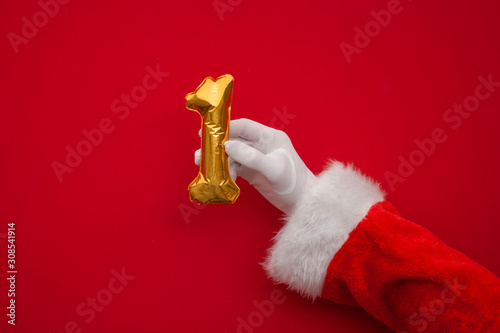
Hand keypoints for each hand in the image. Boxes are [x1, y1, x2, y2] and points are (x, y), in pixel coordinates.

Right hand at [195, 118, 315, 214]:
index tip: (208, 133)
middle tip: (201, 154)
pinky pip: (234, 167)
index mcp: (269, 137)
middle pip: (234, 140)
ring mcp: (255, 158)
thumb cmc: (295, 183)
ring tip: (204, 166)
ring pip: (232, 154)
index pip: (244, 127)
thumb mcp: (274, 169)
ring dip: (218, 160)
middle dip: (217, 146)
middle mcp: (261, 144)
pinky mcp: (252, 171)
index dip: (226, 127)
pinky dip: (225, 170)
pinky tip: (217, 176)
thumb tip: (228, 146)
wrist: (303, 203)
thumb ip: (252, 157)